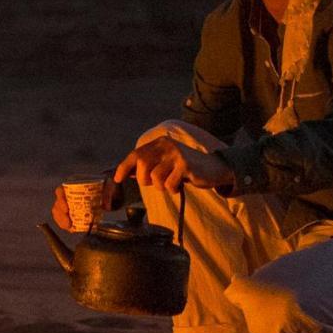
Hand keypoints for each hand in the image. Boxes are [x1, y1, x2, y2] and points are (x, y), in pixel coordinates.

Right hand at [50, 178, 119, 229]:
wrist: (104, 190)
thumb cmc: (103, 185)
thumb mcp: (108, 185)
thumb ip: (108, 193)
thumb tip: (106, 207)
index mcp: (71, 184)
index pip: (60, 191)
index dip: (60, 199)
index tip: (67, 208)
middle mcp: (66, 194)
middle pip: (57, 203)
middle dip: (61, 214)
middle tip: (68, 222)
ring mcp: (66, 203)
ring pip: (58, 212)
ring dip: (61, 220)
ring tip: (69, 227)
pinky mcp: (69, 212)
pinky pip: (62, 218)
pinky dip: (64, 224)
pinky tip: (70, 229)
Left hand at [113, 135, 231, 192]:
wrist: (215, 168)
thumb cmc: (186, 168)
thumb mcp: (166, 163)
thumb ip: (149, 166)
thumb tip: (126, 174)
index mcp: (160, 143)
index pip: (136, 154)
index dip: (124, 167)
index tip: (117, 179)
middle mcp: (167, 145)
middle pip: (143, 166)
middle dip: (145, 180)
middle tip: (156, 183)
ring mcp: (177, 154)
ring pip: (156, 178)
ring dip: (161, 186)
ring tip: (171, 183)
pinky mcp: (186, 165)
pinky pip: (169, 184)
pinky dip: (173, 189)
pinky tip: (180, 184)